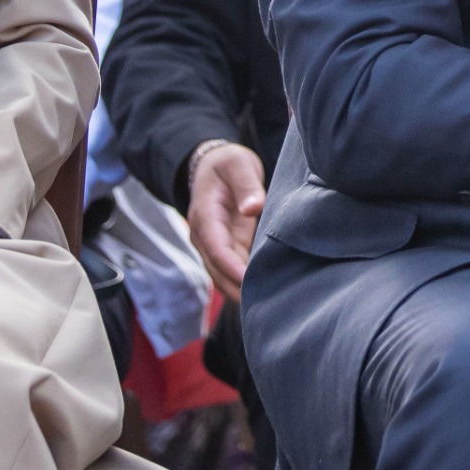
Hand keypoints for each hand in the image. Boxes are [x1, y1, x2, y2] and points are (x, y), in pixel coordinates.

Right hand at [187, 142, 265, 303]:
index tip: (251, 283)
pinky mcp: (225, 247)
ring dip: (239, 291)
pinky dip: (243, 283)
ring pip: (222, 276)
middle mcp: (204, 234)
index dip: (233, 269)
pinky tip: (263, 294)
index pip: (217, 249)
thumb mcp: (238, 163)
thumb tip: (252, 208)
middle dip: (237, 289)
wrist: (213, 164)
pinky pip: (231, 270)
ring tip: (265, 307)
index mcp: (205, 215)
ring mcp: (213, 243)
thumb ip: (246, 184)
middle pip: (217, 270)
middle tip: (264, 307)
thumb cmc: (227, 162)